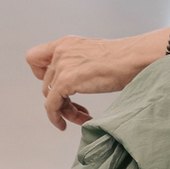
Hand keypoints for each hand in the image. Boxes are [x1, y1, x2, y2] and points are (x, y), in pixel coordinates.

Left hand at [25, 29, 169, 131]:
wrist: (134, 58)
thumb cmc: (124, 58)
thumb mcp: (93, 55)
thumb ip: (79, 63)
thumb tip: (77, 81)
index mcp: (66, 43)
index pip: (35, 58)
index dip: (41, 74)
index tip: (57, 85)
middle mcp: (60, 51)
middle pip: (45, 84)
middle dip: (60, 99)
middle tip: (77, 108)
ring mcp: (62, 65)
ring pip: (50, 97)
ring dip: (64, 110)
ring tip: (81, 117)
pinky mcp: (66, 80)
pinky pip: (52, 106)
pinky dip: (56, 117)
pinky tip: (65, 125)